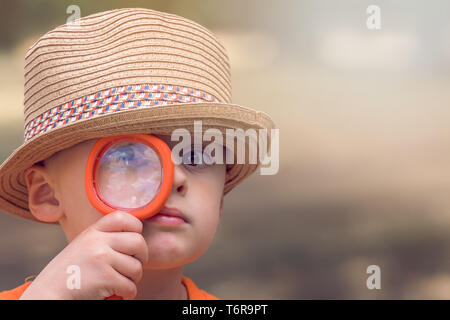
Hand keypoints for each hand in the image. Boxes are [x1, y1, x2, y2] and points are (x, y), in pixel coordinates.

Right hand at [20, 211, 147, 299]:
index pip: (124, 218)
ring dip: (133, 279)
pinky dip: (128, 293)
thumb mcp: (84, 245)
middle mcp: (98, 241)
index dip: (136, 229)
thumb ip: (105, 237)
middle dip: (141, 257)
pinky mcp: (105, 277)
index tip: (133, 242)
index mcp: (93, 231)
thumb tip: (136, 234)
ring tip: (122, 282)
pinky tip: (120, 294)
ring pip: (136, 267)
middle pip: (138, 242)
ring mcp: (102, 258)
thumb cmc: (70, 271)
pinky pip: (130, 286)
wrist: (49, 291)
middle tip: (134, 265)